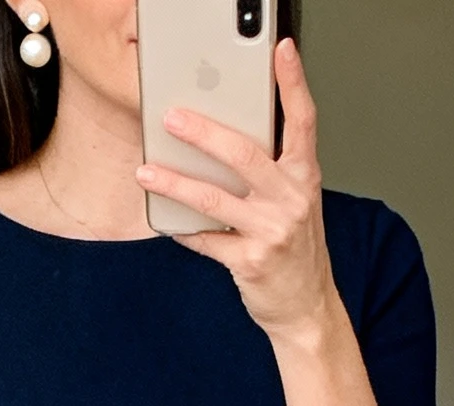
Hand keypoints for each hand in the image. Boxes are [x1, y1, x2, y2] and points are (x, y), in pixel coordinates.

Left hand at [136, 40, 336, 347]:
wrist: (307, 307)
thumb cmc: (296, 249)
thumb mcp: (296, 201)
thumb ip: (273, 169)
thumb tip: (224, 140)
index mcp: (305, 177)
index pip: (303, 121)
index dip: (293, 83)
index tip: (280, 51)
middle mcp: (291, 200)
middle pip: (244, 155)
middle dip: (203, 133)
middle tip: (172, 118)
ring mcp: (271, 232)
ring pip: (214, 199)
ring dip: (174, 183)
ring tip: (146, 171)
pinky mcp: (250, 262)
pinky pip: (206, 240)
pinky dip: (182, 230)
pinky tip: (165, 221)